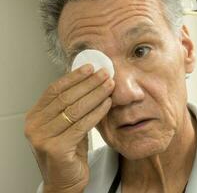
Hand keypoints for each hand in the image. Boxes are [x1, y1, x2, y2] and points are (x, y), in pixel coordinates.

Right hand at [24, 64, 114, 192]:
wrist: (64, 181)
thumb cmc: (68, 152)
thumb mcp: (66, 125)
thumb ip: (71, 106)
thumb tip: (89, 81)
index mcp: (35, 116)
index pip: (54, 90)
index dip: (73, 77)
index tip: (90, 68)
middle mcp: (34, 125)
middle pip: (65, 97)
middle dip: (88, 83)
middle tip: (104, 74)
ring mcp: (42, 138)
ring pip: (74, 109)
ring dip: (95, 95)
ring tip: (109, 85)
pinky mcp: (56, 149)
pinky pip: (82, 125)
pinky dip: (96, 112)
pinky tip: (107, 104)